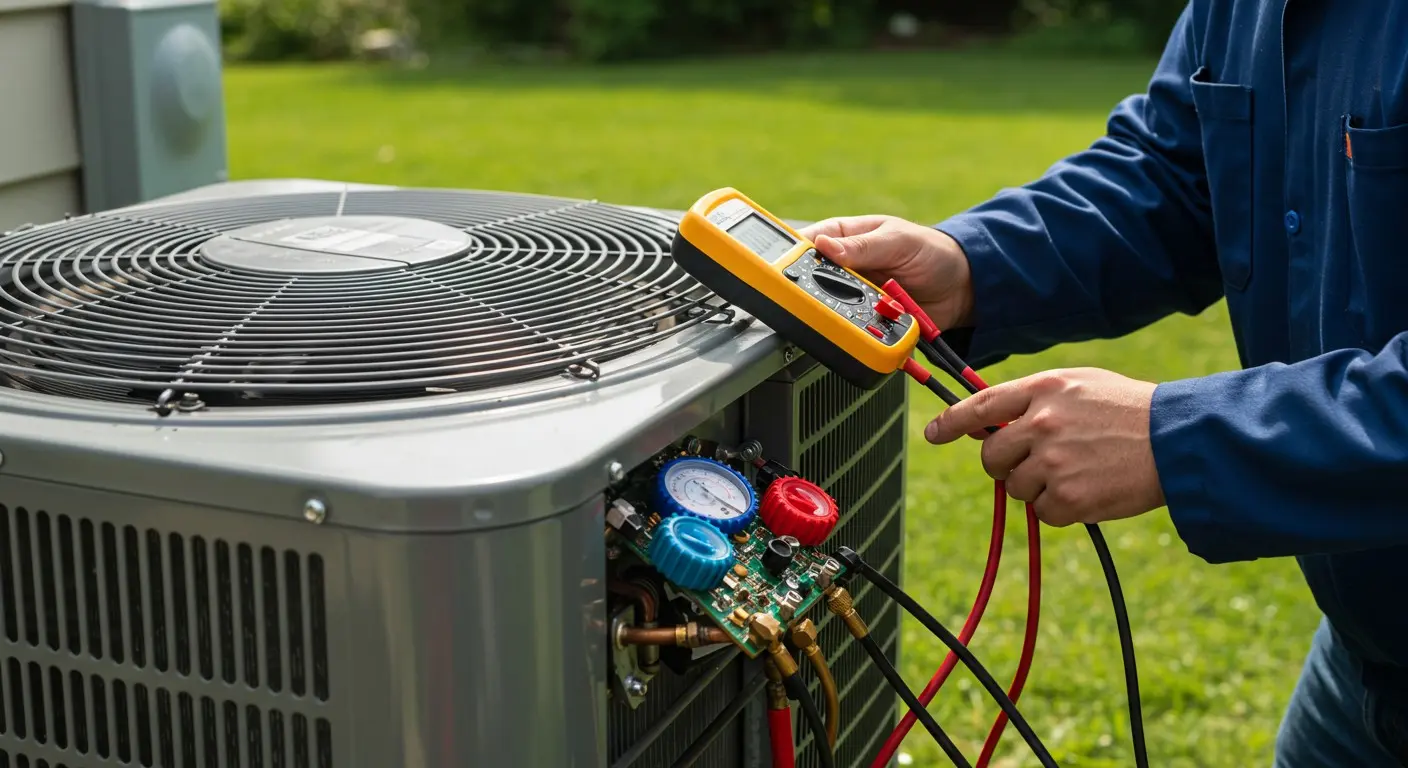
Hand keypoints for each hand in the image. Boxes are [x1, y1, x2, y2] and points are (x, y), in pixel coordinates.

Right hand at [798, 215, 974, 329]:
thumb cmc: (931, 251)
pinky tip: (873, 327)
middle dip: (820, 291)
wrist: (962, 287)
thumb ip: (863, 246)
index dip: (794, 256)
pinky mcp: (867, 321)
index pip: (808, 245)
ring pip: (831, 310)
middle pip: (813, 283)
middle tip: (835, 293)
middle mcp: (844, 269)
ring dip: (845, 313)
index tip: (786, 268)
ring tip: (867, 308)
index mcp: (844, 238)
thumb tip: (824, 245)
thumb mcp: (898, 240)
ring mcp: (855, 296)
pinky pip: (855, 331)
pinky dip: (863, 332)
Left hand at [925, 368, 1164, 525]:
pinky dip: (1059, 508)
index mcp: (1043, 390)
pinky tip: (1088, 489)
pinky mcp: (1069, 498)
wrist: (1178, 440)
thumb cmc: (1129, 409)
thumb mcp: (1080, 384)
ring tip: (1077, 471)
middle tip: (1034, 461)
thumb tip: (992, 424)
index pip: (980, 406)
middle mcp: (1041, 424)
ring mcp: (1053, 462)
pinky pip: (1042, 512)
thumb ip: (1034, 399)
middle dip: (1005, 464)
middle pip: (991, 456)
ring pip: (1016, 487)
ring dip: (1037, 487)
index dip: (952, 422)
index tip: (934, 433)